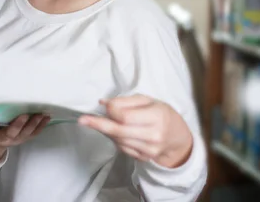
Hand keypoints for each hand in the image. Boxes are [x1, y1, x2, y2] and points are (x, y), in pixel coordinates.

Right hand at [0, 114, 49, 165]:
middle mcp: (1, 139)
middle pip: (10, 134)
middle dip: (17, 125)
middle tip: (24, 115)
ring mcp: (13, 139)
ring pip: (24, 134)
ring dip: (33, 125)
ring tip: (41, 114)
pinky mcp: (22, 138)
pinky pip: (33, 134)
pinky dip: (40, 126)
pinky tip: (46, 117)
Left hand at [78, 94, 192, 168]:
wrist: (177, 137)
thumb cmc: (161, 114)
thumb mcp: (148, 100)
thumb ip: (126, 101)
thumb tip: (103, 103)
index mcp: (157, 116)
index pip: (126, 116)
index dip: (112, 110)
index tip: (106, 105)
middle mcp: (153, 135)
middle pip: (119, 131)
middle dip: (98, 124)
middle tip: (82, 120)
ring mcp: (148, 150)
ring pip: (118, 140)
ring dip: (106, 130)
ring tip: (99, 122)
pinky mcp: (143, 158)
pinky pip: (121, 148)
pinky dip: (114, 139)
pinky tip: (115, 131)